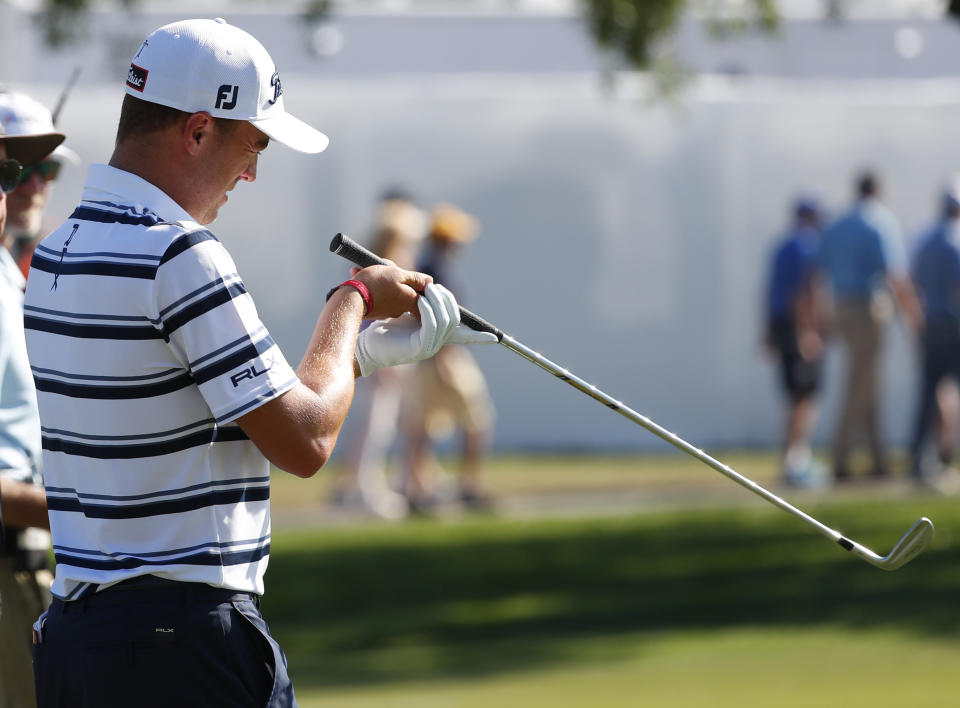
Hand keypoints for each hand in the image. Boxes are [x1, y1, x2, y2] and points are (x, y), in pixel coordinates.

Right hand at [350, 264, 430, 319]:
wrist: (350, 300)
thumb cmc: (375, 284)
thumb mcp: (397, 274)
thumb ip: (415, 278)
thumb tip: (430, 282)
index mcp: (410, 301)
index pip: (424, 297)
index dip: (420, 286)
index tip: (412, 277)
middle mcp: (400, 310)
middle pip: (404, 292)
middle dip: (395, 277)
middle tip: (386, 267)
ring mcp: (386, 311)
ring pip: (387, 291)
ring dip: (380, 279)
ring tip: (367, 268)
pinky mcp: (373, 311)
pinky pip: (375, 295)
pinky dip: (370, 286)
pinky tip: (358, 274)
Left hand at [355, 284, 493, 375]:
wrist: (362, 343)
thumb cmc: (379, 324)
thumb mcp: (402, 306)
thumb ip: (417, 296)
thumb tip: (428, 281)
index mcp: (435, 335)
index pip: (463, 336)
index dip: (479, 337)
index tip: (495, 338)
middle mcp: (436, 343)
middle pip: (455, 319)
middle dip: (447, 299)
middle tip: (432, 286)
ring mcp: (429, 347)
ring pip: (446, 321)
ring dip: (438, 302)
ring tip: (426, 290)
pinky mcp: (420, 348)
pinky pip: (433, 326)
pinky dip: (429, 310)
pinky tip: (419, 301)